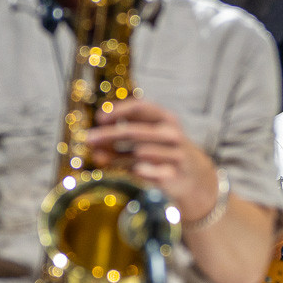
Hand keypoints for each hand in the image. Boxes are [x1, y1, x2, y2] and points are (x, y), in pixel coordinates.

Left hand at [86, 99, 220, 222]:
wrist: (193, 176)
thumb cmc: (163, 151)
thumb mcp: (148, 137)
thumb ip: (123, 135)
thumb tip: (93, 141)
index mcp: (166, 118)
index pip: (140, 107)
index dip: (118, 110)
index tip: (99, 118)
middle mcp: (172, 133)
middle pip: (135, 131)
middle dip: (109, 134)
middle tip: (88, 139)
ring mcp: (175, 154)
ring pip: (138, 153)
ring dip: (115, 156)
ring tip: (99, 158)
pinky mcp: (174, 175)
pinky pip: (147, 172)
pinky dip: (133, 171)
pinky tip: (126, 170)